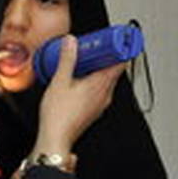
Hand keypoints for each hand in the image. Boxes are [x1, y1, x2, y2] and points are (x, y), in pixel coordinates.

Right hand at [31, 35, 124, 156]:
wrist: (55, 139)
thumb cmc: (58, 116)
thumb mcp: (60, 81)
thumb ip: (67, 59)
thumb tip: (71, 42)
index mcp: (100, 85)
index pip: (119, 64)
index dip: (122, 50)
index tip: (121, 40)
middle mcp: (104, 95)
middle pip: (114, 71)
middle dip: (110, 57)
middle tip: (103, 45)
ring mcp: (100, 104)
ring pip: (108, 82)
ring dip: (102, 69)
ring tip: (91, 60)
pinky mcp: (94, 111)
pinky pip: (101, 91)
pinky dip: (96, 81)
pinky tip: (83, 79)